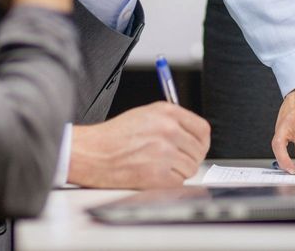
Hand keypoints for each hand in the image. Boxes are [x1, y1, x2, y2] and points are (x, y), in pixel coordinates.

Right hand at [67, 102, 210, 188]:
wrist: (91, 153)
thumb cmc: (114, 136)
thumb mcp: (146, 114)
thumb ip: (172, 121)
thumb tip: (193, 135)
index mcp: (167, 112)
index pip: (202, 129)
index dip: (201, 141)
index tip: (196, 147)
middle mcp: (168, 130)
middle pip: (199, 150)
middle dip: (189, 158)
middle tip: (175, 161)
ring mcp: (164, 153)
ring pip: (190, 168)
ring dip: (178, 171)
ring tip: (158, 166)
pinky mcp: (157, 175)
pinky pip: (178, 182)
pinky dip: (169, 182)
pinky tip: (153, 175)